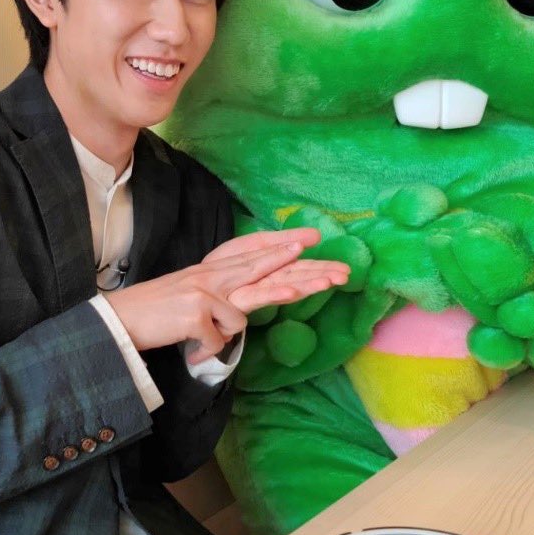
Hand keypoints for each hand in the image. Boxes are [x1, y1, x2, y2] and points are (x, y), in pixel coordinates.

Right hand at [104, 233, 347, 364]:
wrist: (119, 322)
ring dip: (260, 306)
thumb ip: (218, 303)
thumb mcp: (190, 301)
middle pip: (258, 268)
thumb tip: (238, 318)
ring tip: (294, 293)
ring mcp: (203, 295)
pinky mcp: (195, 315)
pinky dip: (205, 351)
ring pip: (246, 304)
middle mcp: (209, 278)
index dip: (278, 247)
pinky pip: (217, 340)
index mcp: (210, 272)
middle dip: (290, 260)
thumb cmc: (156, 314)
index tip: (306, 239)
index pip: (250, 255)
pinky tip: (192, 350)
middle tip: (312, 247)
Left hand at [206, 227, 349, 314]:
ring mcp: (250, 291)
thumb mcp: (254, 246)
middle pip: (297, 278)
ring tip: (329, 281)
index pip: (301, 269)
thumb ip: (284, 240)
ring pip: (283, 286)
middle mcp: (263, 284)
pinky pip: (258, 295)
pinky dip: (276, 293)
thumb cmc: (221, 268)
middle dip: (321, 276)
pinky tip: (292, 290)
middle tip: (345, 276)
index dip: (322, 269)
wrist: (187, 287)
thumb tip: (316, 236)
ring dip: (307, 284)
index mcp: (269, 270)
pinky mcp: (234, 298)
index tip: (346, 271)